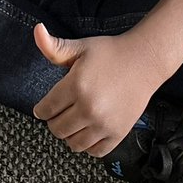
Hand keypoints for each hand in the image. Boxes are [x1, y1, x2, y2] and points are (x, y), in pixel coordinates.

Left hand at [32, 24, 167, 156]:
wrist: (144, 62)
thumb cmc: (112, 54)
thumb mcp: (80, 48)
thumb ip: (54, 47)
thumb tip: (37, 31)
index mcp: (76, 86)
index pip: (47, 109)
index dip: (41, 110)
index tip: (43, 110)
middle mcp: (89, 108)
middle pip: (57, 129)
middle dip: (54, 122)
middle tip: (60, 115)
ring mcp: (104, 124)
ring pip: (73, 144)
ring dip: (70, 136)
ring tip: (74, 124)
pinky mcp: (117, 134)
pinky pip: (94, 152)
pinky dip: (88, 146)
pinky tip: (89, 133)